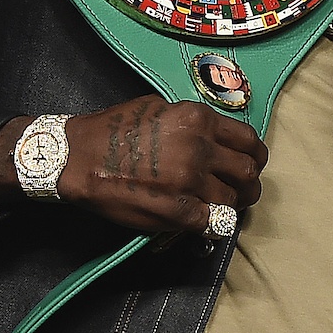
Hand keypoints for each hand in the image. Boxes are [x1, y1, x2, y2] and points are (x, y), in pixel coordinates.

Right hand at [0, 98, 265, 235]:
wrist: (78, 157)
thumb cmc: (113, 130)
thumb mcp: (160, 108)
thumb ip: (193, 123)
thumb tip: (217, 138)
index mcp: (198, 120)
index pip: (249, 142)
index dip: (253, 157)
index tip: (249, 164)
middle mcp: (200, 148)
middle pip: (248, 173)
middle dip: (249, 185)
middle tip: (239, 191)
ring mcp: (190, 182)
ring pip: (234, 201)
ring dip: (231, 206)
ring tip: (219, 206)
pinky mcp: (178, 211)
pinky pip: (212, 223)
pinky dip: (211, 223)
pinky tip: (201, 220)